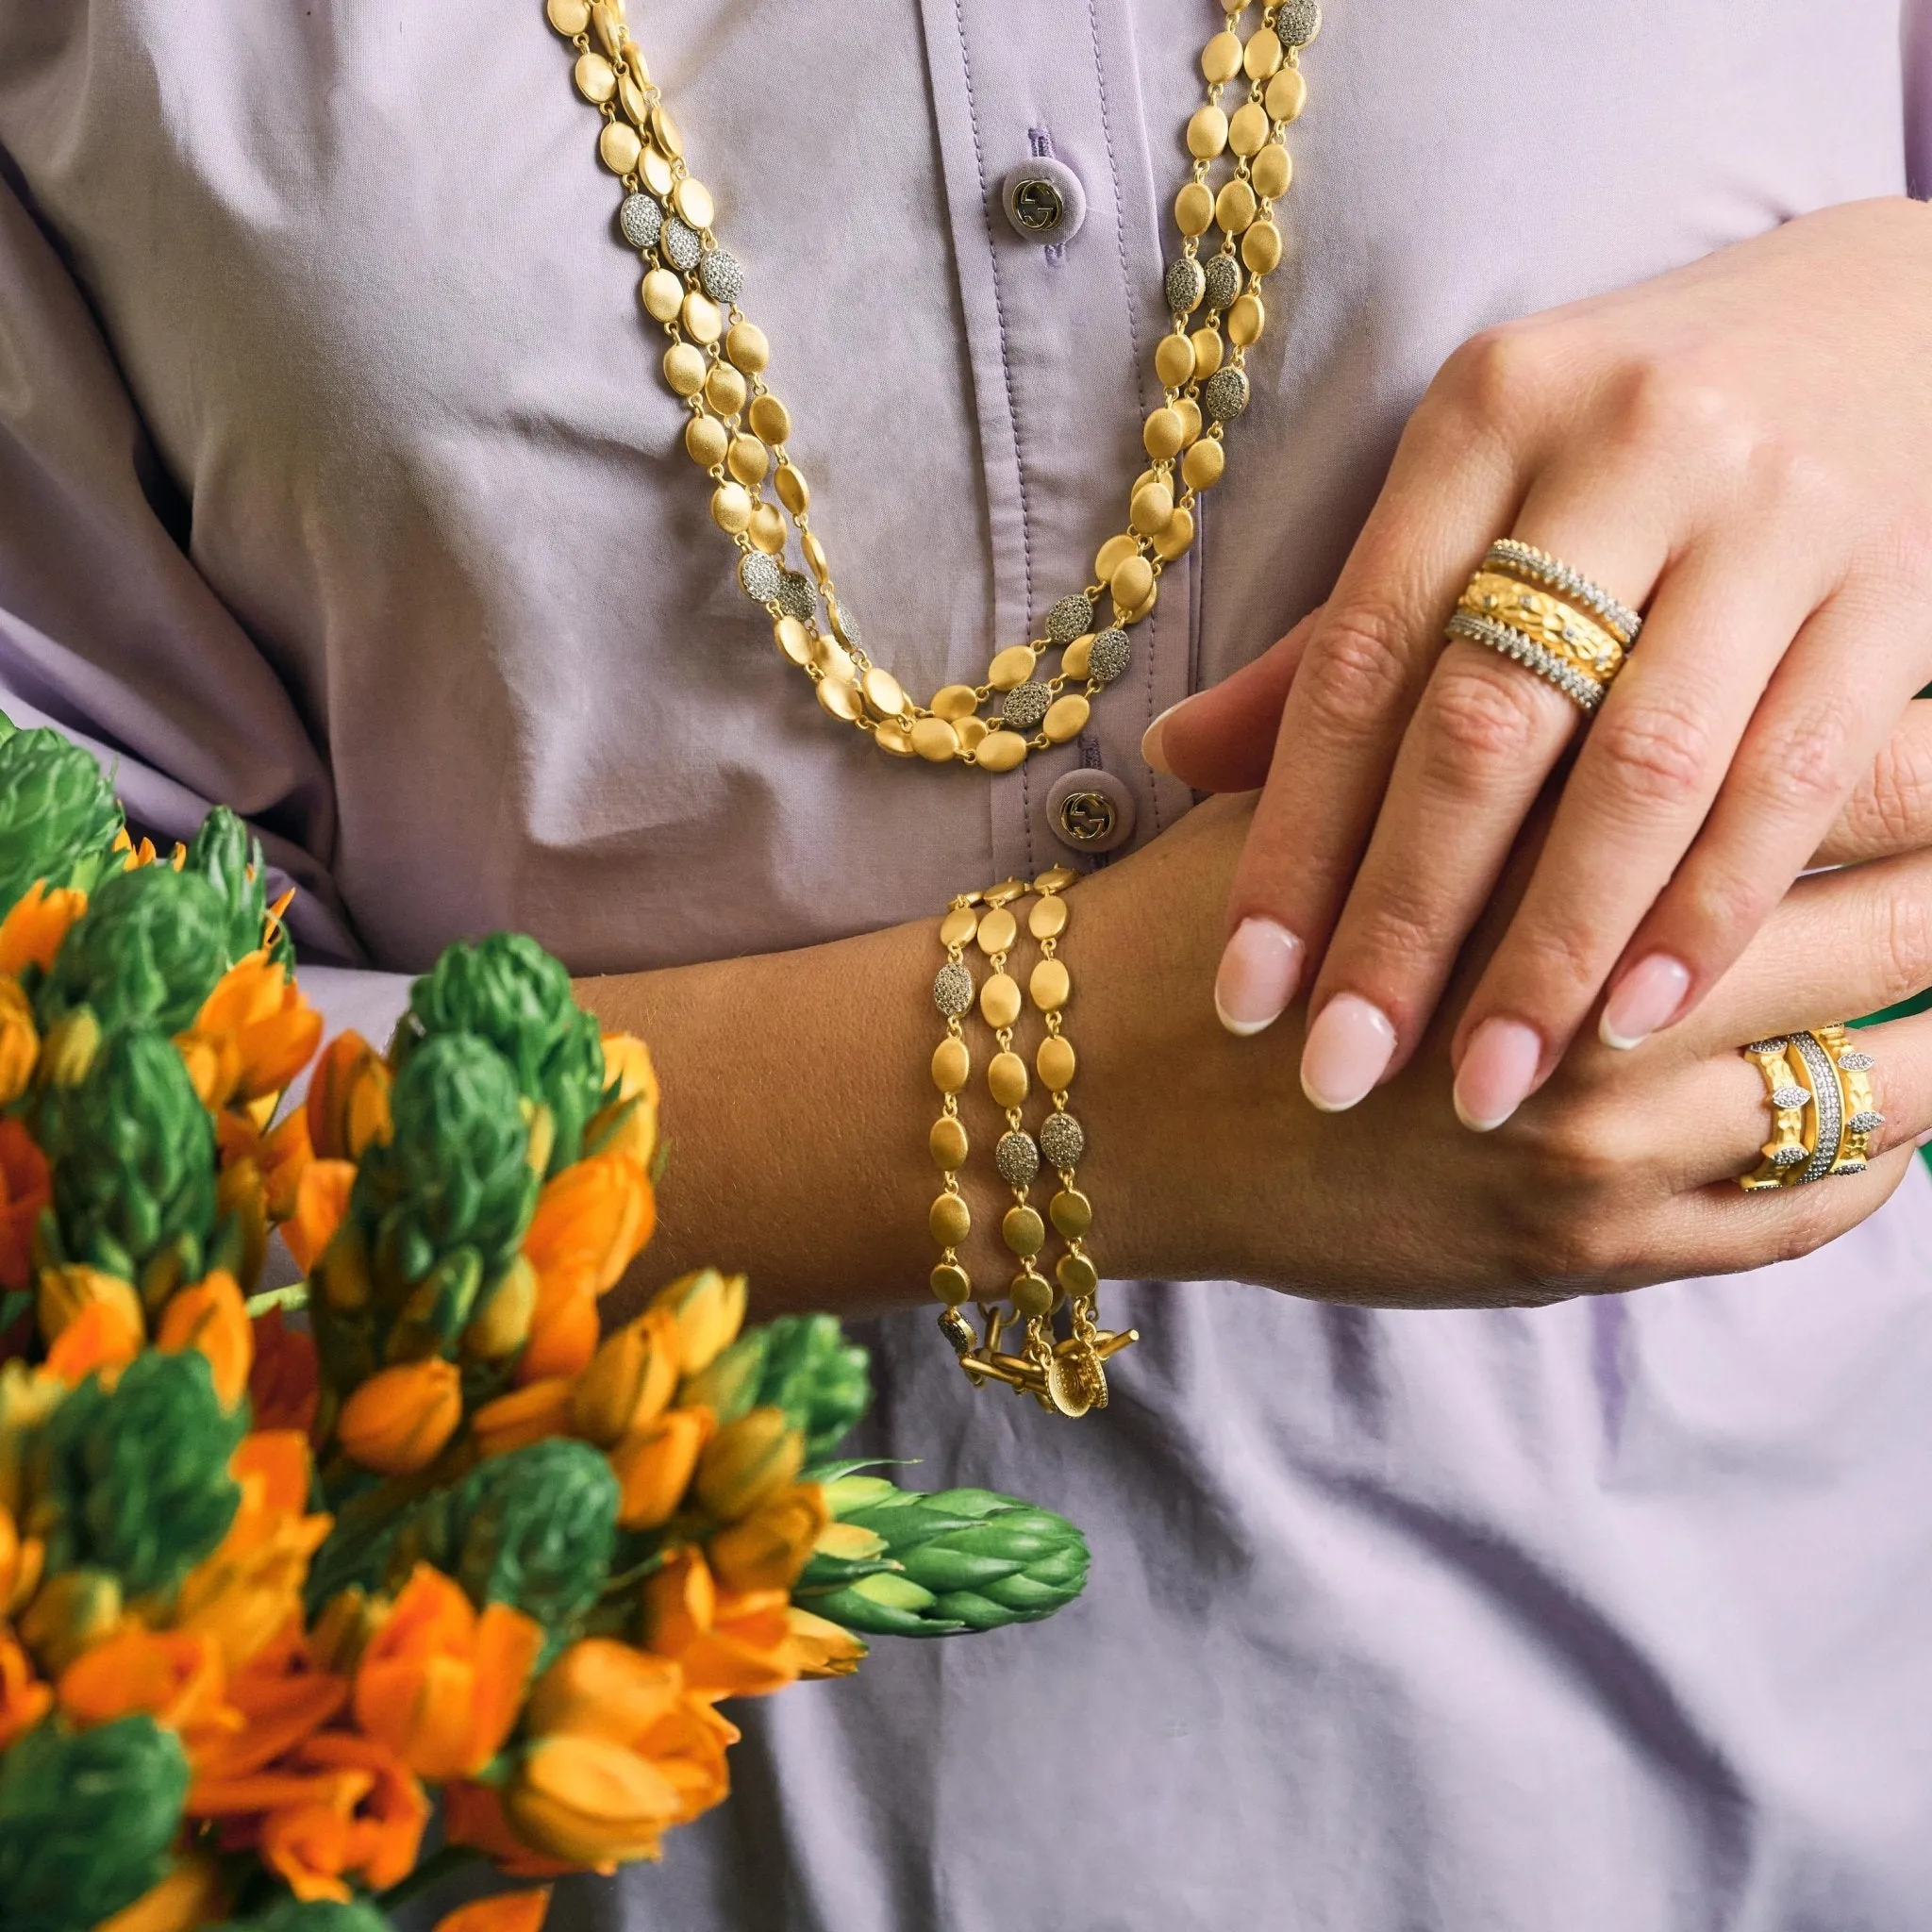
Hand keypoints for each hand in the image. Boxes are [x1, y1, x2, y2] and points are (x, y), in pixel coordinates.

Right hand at [1076, 772, 1931, 1304]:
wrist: (1100, 1092)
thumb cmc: (1210, 916)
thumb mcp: (1335, 775)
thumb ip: (1492, 706)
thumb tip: (1670, 647)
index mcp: (1568, 835)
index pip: (1840, 766)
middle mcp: (1609, 989)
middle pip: (1905, 922)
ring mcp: (1608, 1138)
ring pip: (1885, 1086)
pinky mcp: (1585, 1250)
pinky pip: (1803, 1214)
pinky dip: (1868, 1161)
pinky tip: (1877, 1115)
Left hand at [1146, 198, 1931, 1133]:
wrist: (1893, 315)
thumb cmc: (1629, 439)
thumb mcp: (1474, 488)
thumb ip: (1343, 634)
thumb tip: (1175, 759)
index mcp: (1485, 415)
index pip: (1359, 662)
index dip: (1293, 844)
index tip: (1246, 999)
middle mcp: (1625, 444)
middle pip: (1486, 724)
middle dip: (1406, 921)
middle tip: (1344, 1076)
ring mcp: (1774, 510)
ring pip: (1643, 768)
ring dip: (1555, 949)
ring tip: (1487, 1088)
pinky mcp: (1895, 580)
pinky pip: (1796, 775)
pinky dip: (1711, 906)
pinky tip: (1640, 1016)